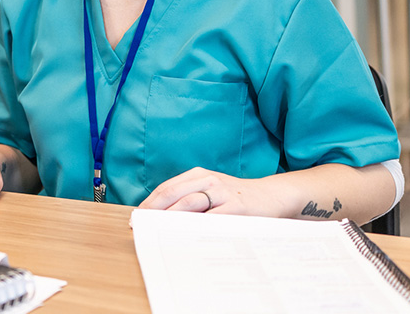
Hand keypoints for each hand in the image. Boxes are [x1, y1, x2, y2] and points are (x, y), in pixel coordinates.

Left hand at [137, 166, 282, 216]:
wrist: (272, 196)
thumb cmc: (236, 196)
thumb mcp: (212, 190)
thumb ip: (191, 198)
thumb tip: (162, 216)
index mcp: (198, 174)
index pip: (167, 187)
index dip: (150, 202)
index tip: (137, 216)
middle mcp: (208, 180)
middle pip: (173, 194)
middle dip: (154, 211)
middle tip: (141, 225)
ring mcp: (222, 192)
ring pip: (189, 204)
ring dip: (170, 218)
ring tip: (157, 230)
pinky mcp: (237, 207)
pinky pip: (212, 218)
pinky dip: (197, 226)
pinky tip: (187, 235)